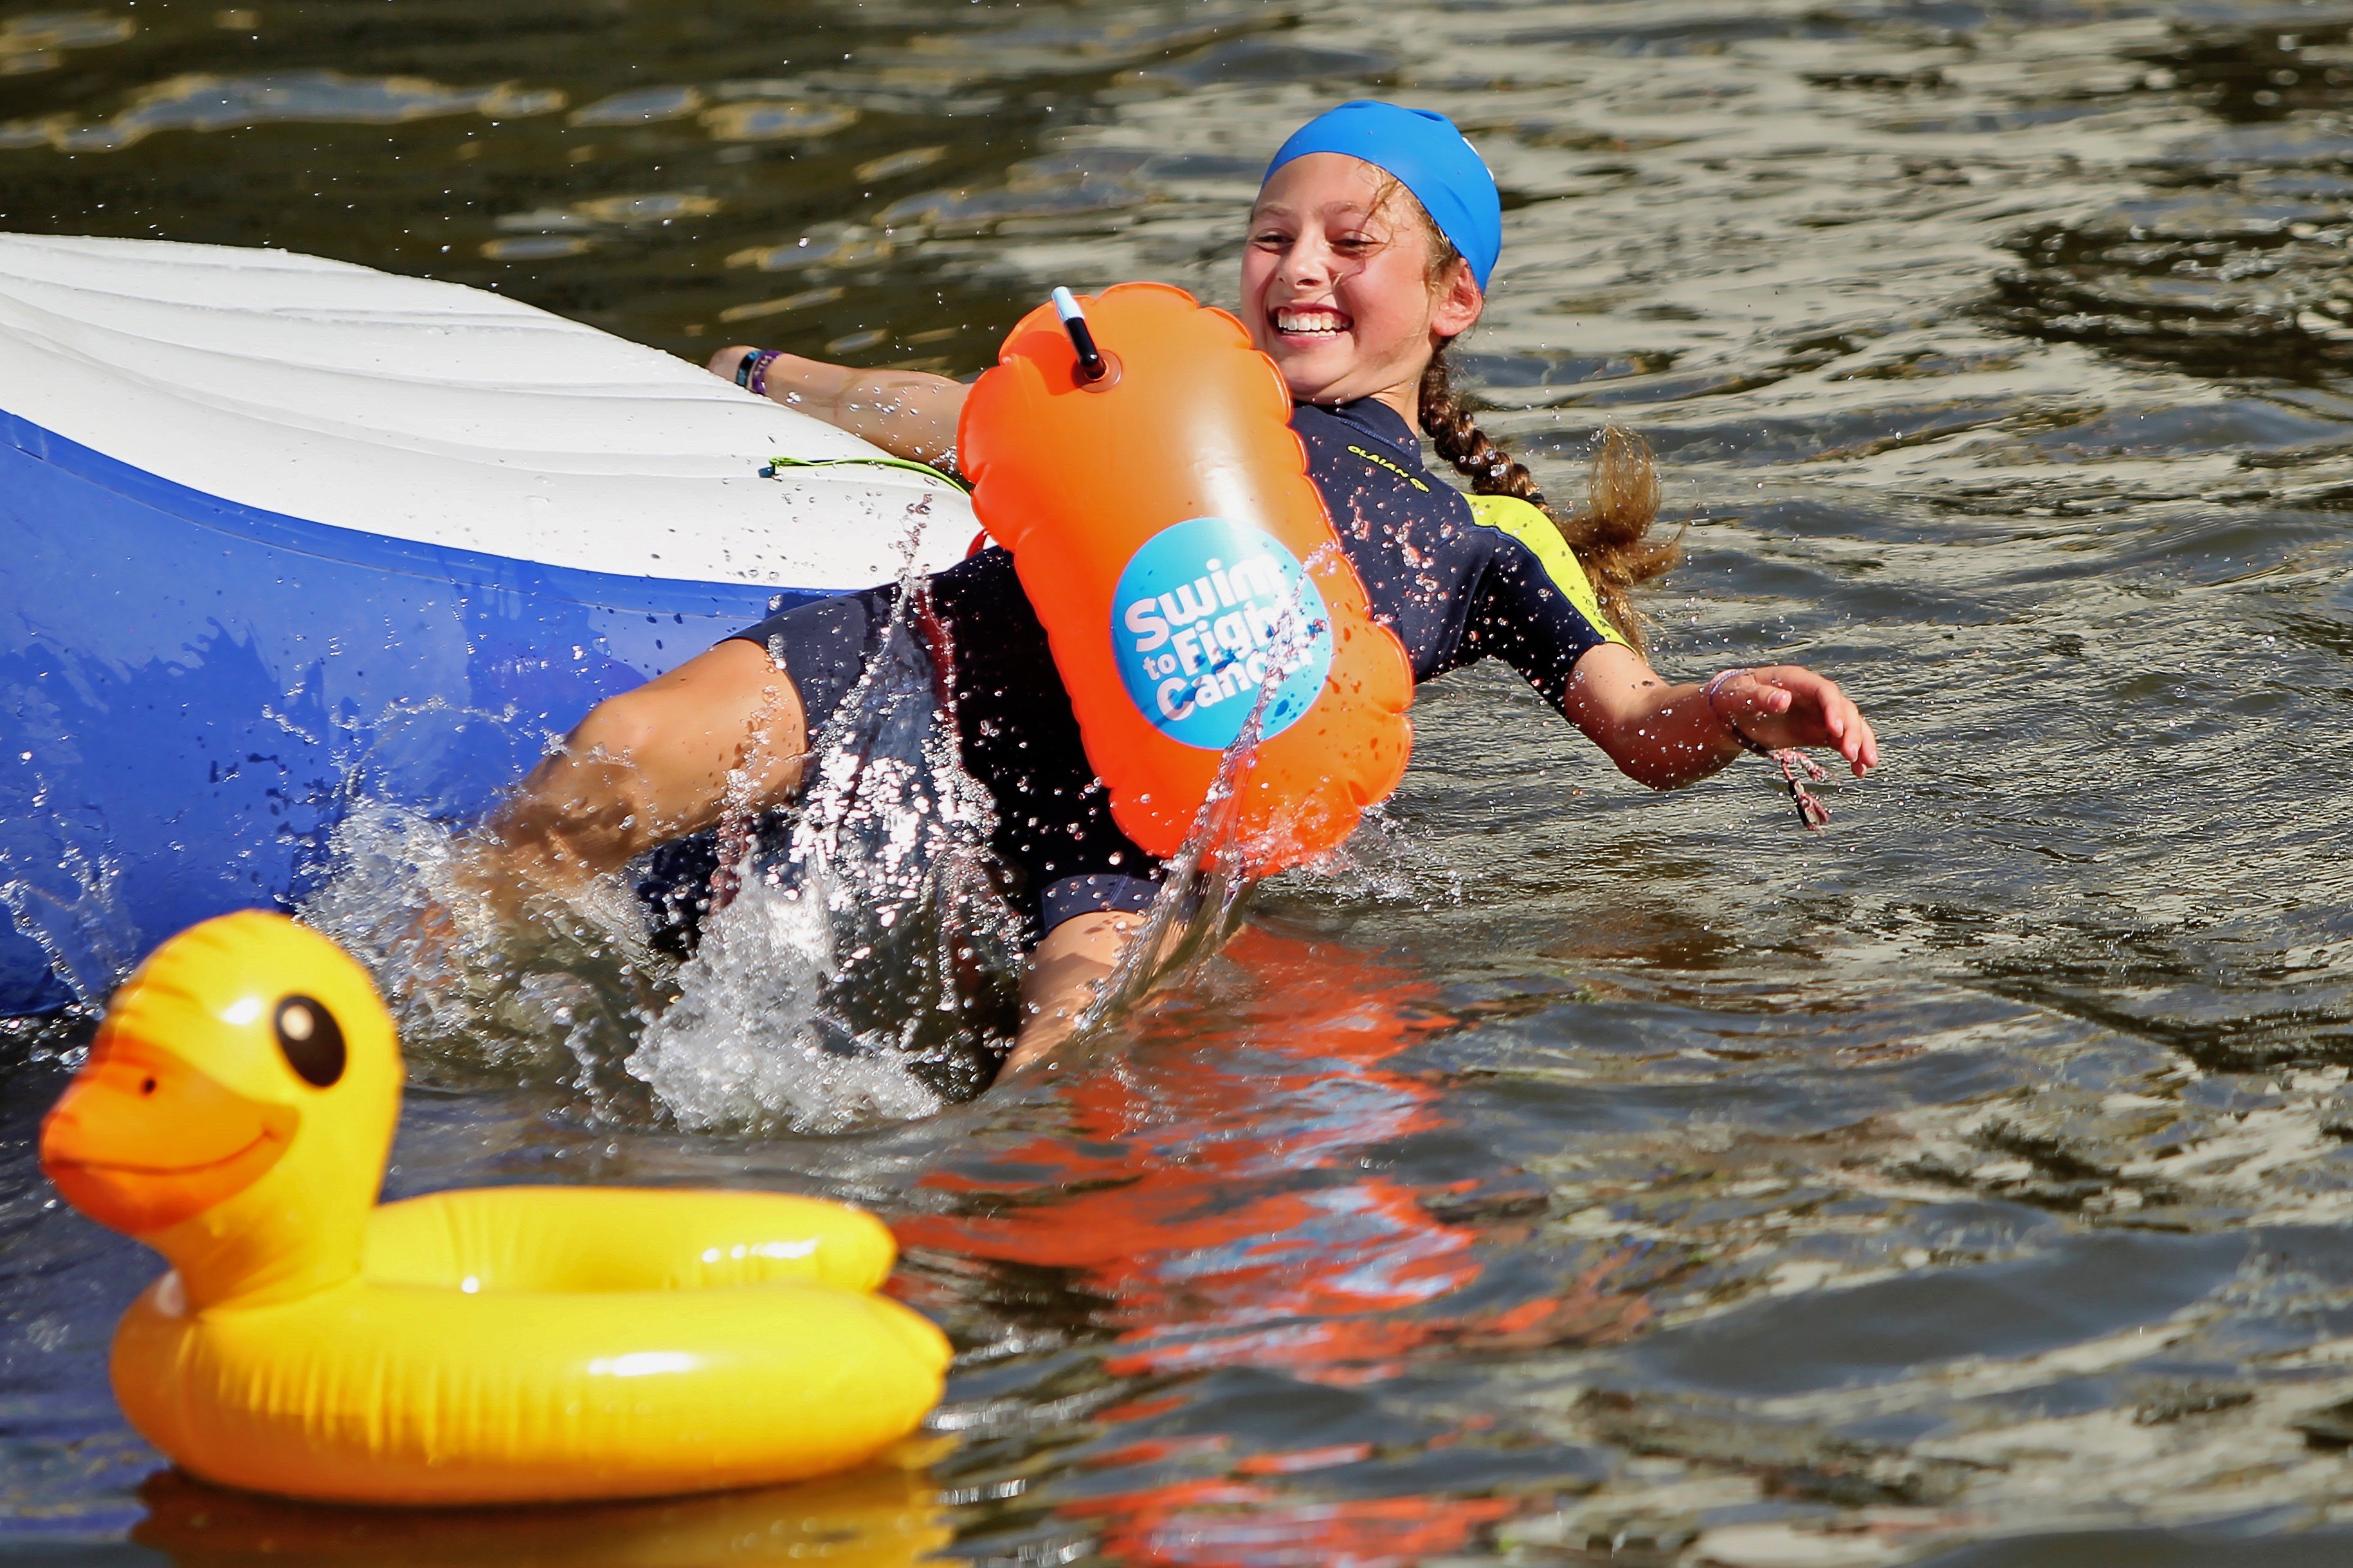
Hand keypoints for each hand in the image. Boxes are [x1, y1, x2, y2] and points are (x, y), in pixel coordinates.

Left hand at [1706, 665, 1878, 777]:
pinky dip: (1853, 754)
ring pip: (1850, 724)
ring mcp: (1819, 713)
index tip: (1835, 730)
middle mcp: (1814, 695)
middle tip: (1850, 754)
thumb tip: (1784, 700)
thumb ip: (1761, 697)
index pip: (1825, 691)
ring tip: (1866, 764)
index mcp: (1797, 680)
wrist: (1732, 711)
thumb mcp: (1741, 696)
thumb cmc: (1734, 697)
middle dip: (1851, 730)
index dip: (1834, 709)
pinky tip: (1860, 771)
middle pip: (1843, 709)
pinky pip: (1841, 741)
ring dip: (1861, 742)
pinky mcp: (1818, 732)